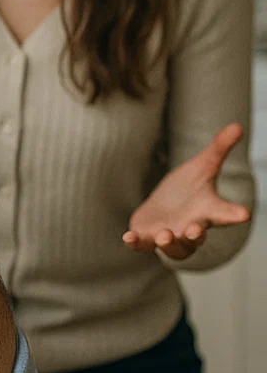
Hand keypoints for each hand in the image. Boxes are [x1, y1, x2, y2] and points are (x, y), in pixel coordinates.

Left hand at [124, 123, 250, 259]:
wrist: (166, 206)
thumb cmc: (189, 189)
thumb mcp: (202, 166)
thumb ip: (219, 149)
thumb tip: (237, 125)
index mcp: (207, 210)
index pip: (225, 213)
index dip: (234, 213)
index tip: (243, 213)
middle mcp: (190, 227)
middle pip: (196, 237)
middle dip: (195, 236)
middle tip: (195, 230)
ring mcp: (169, 235)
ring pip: (173, 247)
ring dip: (169, 243)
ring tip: (165, 235)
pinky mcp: (147, 237)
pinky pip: (142, 245)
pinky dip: (136, 243)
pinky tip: (128, 237)